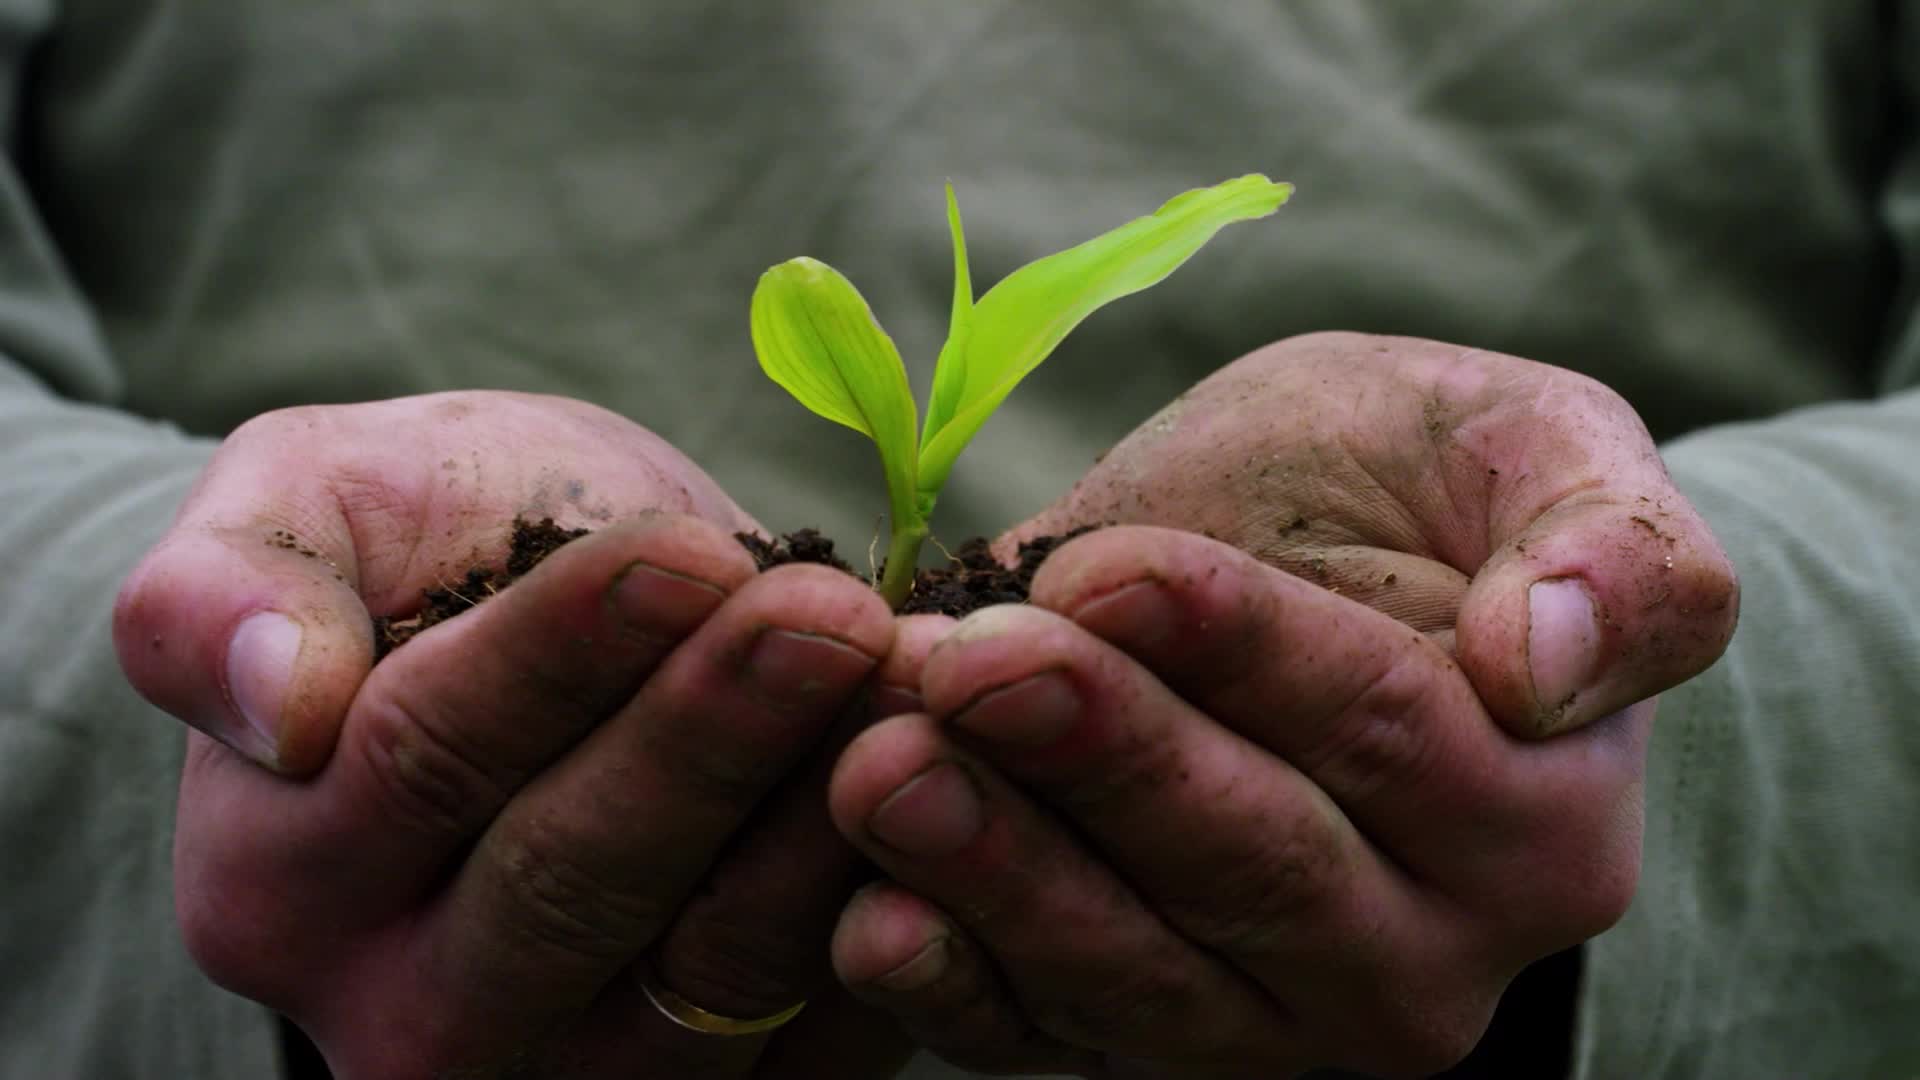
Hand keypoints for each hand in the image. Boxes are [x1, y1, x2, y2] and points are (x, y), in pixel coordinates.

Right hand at [116, 391, 915, 1077]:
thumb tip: (270, 701)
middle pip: (572, 883)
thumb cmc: (433, 554)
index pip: (423, 761)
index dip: (563, 654)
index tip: (685, 554)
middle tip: (840, 619)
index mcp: (282, 876)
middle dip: (716, 737)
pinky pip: (821, 1031)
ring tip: (915, 680)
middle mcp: (410, 1017)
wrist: (567, 648)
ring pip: (713, 970)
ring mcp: (571, 1076)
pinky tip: (960, 784)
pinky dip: (899, 906)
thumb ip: (226, 588)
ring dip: (827, 820)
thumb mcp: (308, 507)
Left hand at [824, 334, 1738, 1075]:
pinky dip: (954, 986)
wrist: (1311, 570)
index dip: (1243, 648)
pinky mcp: (1144, 1029)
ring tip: (884, 768)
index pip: (1389, 731)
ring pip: (1139, 968)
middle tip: (964, 667)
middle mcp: (1423, 951)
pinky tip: (870, 920)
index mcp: (1543, 813)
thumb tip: (1543, 664)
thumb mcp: (1536, 448)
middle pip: (1253, 863)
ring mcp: (1277, 1016)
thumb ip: (1610, 547)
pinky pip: (1046, 1036)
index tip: (1108, 570)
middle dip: (1101, 760)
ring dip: (1000, 874)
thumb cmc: (1420, 494)